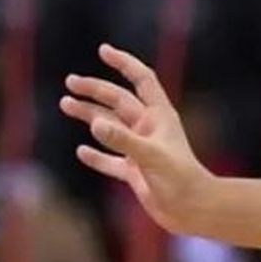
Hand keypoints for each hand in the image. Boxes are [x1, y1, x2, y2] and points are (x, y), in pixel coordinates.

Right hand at [62, 46, 212, 234]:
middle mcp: (149, 130)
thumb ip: (123, 140)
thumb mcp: (151, 157)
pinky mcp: (135, 173)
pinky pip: (111, 161)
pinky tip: (82, 151)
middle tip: (70, 83)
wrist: (194, 211)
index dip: (125, 63)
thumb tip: (94, 123)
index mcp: (159, 118)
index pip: (142, 81)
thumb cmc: (181, 181)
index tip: (103, 50)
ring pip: (110, 128)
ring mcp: (141, 151)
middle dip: (95, 90)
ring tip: (65, 104)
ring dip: (89, 116)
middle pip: (118, 101)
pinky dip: (97, 156)